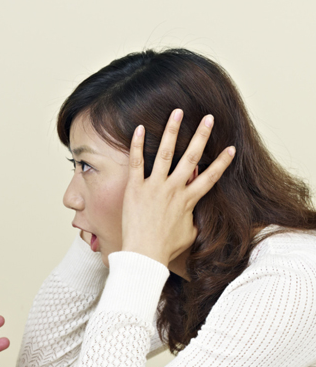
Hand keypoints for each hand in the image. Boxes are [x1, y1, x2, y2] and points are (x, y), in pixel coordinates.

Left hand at [121, 109, 234, 267]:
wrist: (144, 253)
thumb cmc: (165, 247)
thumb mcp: (188, 233)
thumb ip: (192, 218)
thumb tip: (193, 213)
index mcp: (188, 200)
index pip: (210, 177)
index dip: (222, 162)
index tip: (231, 148)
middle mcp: (174, 189)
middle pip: (191, 157)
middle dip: (201, 136)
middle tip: (209, 117)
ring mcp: (154, 186)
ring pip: (165, 153)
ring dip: (172, 131)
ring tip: (178, 112)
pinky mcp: (135, 188)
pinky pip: (136, 162)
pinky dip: (137, 145)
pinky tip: (139, 128)